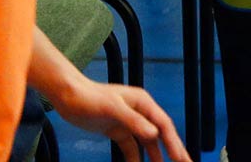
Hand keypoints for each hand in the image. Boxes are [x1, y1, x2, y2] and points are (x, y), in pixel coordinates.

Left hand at [49, 78, 188, 161]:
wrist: (68, 96)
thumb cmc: (90, 97)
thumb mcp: (113, 108)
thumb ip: (133, 121)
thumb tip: (154, 135)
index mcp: (144, 104)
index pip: (164, 125)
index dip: (174, 143)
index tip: (182, 158)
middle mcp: (140, 112)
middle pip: (160, 134)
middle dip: (172, 149)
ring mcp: (128, 122)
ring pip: (147, 142)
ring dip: (156, 155)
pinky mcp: (116, 130)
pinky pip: (131, 146)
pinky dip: (136, 157)